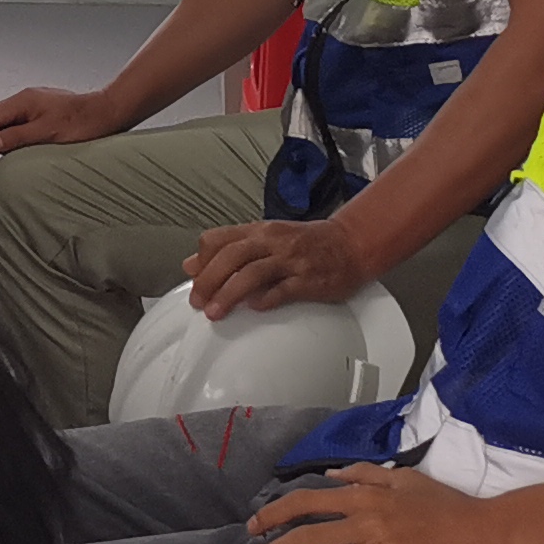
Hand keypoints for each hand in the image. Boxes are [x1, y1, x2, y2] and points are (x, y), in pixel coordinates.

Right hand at [0, 86, 128, 159]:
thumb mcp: (48, 132)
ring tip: (18, 156)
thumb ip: (17, 136)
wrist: (108, 113)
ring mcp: (33, 105)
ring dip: (6, 140)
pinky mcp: (42, 113)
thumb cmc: (83, 122)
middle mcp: (25, 100)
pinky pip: (19, 125)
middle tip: (3, 160)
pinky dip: (18, 138)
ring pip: (5, 123)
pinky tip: (30, 149)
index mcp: (22, 101)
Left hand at [188, 218, 377, 316]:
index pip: (218, 239)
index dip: (202, 261)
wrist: (351, 244)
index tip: (193, 280)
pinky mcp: (309, 280)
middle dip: (209, 280)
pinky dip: (266, 299)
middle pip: (231, 256)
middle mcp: (272, 242)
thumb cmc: (307, 243)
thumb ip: (230, 249)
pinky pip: (284, 289)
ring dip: (229, 294)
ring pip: (252, 273)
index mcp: (258, 231)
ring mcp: (290, 260)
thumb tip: (192, 264)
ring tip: (215, 312)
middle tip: (198, 301)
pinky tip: (255, 308)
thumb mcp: (265, 238)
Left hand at [244, 464, 529, 543]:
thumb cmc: (450, 506)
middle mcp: (368, 523)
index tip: (256, 526)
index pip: (308, 501)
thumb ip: (365, 475)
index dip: (276, 514)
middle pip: (308, 537)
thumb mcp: (406, 479)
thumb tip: (332, 476)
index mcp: (367, 496)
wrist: (489, 534)